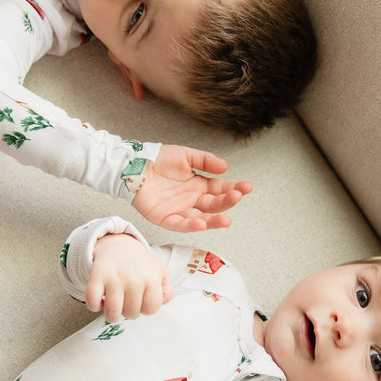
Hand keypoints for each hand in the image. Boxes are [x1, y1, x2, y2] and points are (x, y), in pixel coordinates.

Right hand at [86, 233, 172, 321]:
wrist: (119, 244)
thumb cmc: (139, 262)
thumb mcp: (160, 271)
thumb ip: (167, 290)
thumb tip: (162, 302)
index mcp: (151, 278)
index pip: (151, 309)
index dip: (145, 309)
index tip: (141, 303)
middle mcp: (134, 278)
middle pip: (131, 313)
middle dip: (129, 312)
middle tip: (126, 302)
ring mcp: (115, 277)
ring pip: (113, 312)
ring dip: (112, 315)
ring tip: (113, 307)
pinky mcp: (97, 275)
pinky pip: (92, 301)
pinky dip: (94, 306)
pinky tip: (99, 300)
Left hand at [132, 145, 252, 231]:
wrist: (134, 165)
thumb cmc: (157, 159)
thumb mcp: (185, 155)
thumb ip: (205, 160)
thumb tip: (225, 167)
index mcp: (198, 185)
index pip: (220, 190)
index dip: (234, 189)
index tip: (246, 187)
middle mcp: (191, 200)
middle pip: (213, 205)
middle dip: (227, 202)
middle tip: (237, 197)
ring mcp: (179, 210)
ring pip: (200, 219)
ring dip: (213, 221)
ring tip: (226, 220)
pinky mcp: (164, 218)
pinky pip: (179, 224)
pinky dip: (190, 226)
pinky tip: (200, 223)